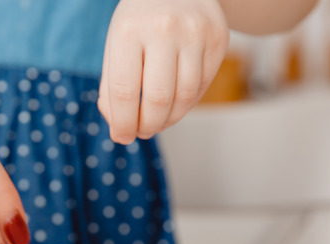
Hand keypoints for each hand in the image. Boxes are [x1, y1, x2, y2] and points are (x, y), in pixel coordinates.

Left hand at [99, 0, 228, 143]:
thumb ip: (111, 86)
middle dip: (148, 126)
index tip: (122, 136)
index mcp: (128, 31)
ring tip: (157, 121)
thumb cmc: (140, 20)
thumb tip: (119, 127)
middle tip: (142, 132)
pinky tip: (175, 102)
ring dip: (169, 119)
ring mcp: (195, 33)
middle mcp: (164, 30)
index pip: (124, 92)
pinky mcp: (218, 39)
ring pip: (185, 97)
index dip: (123, 123)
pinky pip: (202, 86)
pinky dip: (186, 103)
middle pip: (158, 99)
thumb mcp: (116, 44)